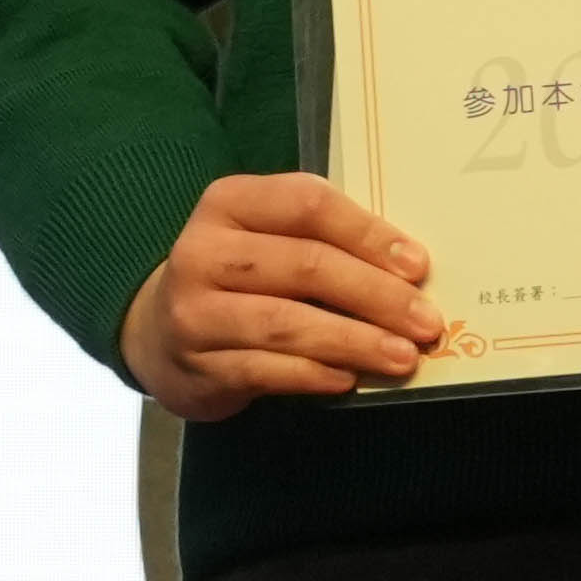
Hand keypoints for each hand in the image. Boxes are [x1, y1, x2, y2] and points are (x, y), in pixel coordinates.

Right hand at [116, 170, 447, 419]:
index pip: (308, 205)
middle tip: (425, 321)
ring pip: (287, 322)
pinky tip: (350, 378)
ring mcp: (193, 311)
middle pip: (305, 265)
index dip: (369, 234)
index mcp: (229, 202)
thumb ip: (323, 240)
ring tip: (402, 356)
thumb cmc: (236, 277)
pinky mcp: (195, 365)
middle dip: (375, 294)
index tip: (418, 266)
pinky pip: (265, 369)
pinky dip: (313, 375)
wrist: (155, 332)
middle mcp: (203, 251)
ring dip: (354, 341)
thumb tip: (409, 271)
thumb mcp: (266, 238)